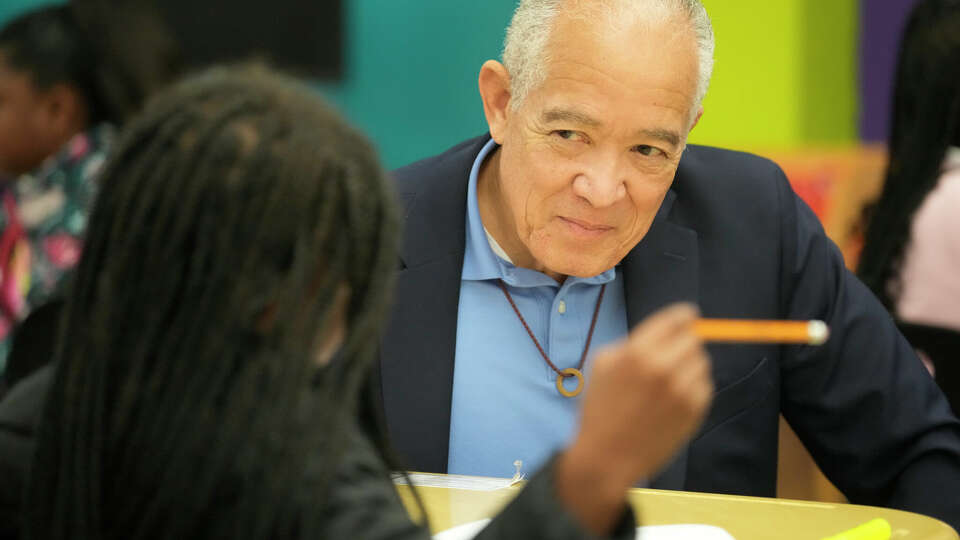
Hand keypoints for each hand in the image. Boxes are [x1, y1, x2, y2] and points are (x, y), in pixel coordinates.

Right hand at [555, 303, 713, 532]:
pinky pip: (704, 386)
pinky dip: (693, 388)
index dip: (684, 316)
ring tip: (667, 383)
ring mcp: (682, 390)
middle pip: (693, 339)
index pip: (677, 319)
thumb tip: (666, 330)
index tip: (688, 317)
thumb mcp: (602, 364)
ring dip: (689, 366)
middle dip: (684, 344)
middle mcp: (664, 367)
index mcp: (638, 351)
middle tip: (671, 356)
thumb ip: (632, 342)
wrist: (606, 458)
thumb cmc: (600, 408)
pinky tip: (671, 401)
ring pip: (701, 362)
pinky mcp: (694, 411)